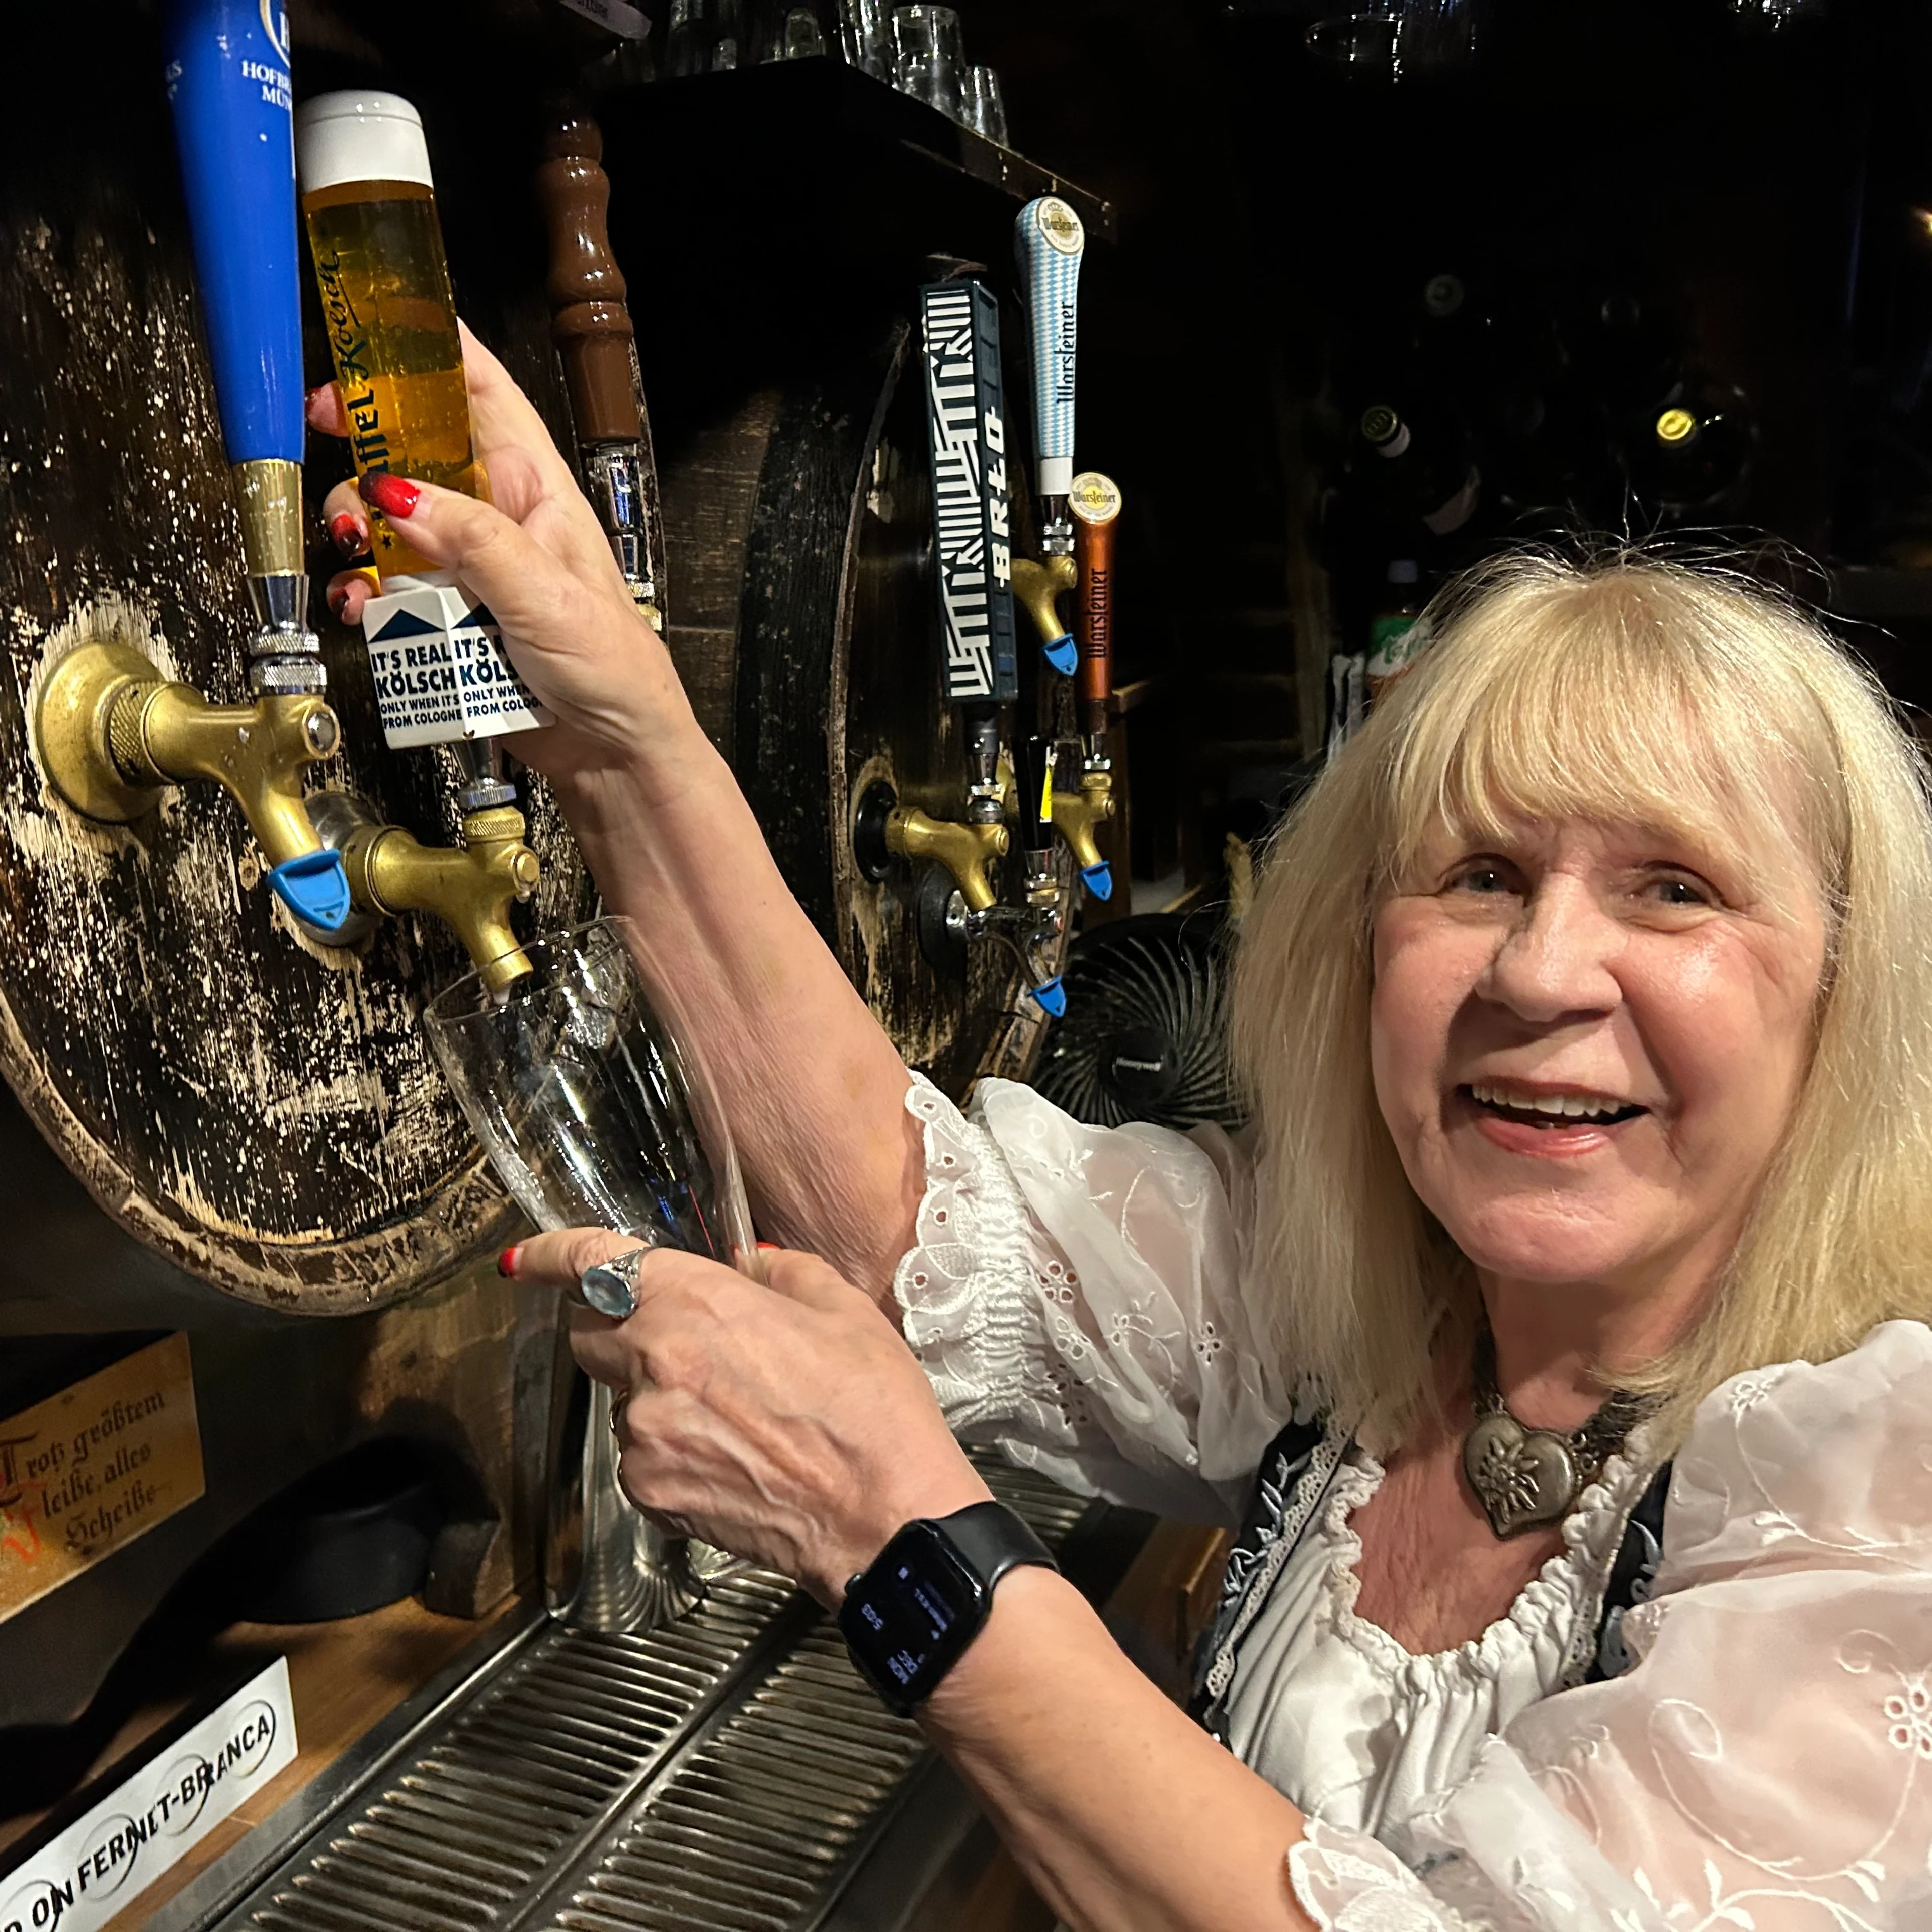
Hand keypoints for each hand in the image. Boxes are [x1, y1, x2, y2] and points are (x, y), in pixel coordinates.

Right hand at [307, 324, 707, 802]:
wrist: (613, 753)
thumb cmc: (612, 667)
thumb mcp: (546, 596)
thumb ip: (474, 541)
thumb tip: (399, 493)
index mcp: (536, 491)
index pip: (486, 396)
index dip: (436, 351)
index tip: (380, 325)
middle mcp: (498, 519)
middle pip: (416, 450)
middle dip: (367, 437)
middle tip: (325, 428)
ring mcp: (467, 567)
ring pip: (389, 520)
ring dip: (357, 527)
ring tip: (356, 551)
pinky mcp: (446, 617)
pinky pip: (388, 589)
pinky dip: (364, 592)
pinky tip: (361, 605)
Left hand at [505, 1233, 990, 1603]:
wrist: (883, 1517)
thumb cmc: (871, 1410)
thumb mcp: (840, 1307)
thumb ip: (779, 1272)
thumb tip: (748, 1268)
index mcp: (692, 1304)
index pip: (590, 1263)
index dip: (549, 1255)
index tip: (524, 1259)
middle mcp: (652, 1366)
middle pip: (591, 1334)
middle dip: (622, 1327)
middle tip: (683, 1338)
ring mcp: (644, 1436)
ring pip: (623, 1401)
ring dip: (659, 1395)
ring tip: (739, 1413)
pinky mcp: (649, 1493)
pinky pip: (642, 1455)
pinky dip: (674, 1448)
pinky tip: (735, 1454)